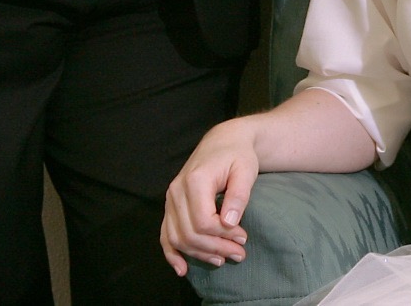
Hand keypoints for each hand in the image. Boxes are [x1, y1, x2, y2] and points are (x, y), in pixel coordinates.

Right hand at [160, 118, 259, 275]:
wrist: (223, 142)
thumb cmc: (237, 155)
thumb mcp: (245, 170)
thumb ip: (238, 195)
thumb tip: (229, 222)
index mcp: (195, 180)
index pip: (203, 221)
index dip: (223, 235)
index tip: (243, 238)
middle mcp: (177, 190)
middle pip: (190, 233)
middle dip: (215, 248)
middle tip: (239, 254)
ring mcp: (170, 199)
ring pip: (177, 237)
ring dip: (199, 254)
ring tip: (222, 259)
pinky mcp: (170, 206)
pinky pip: (165, 234)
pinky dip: (171, 253)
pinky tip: (182, 269)